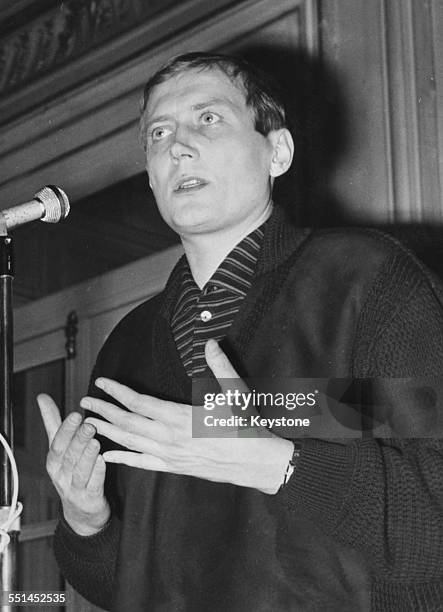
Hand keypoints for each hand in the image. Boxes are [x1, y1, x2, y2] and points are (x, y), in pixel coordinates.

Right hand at [38, 394, 110, 535]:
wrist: (80, 511)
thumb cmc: (70, 472)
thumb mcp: (59, 448)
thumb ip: (53, 422)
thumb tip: (42, 397)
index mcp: (54, 460)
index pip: (58, 443)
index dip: (66, 429)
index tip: (76, 414)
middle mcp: (61, 475)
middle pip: (68, 456)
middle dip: (78, 440)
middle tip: (90, 425)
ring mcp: (74, 488)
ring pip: (80, 471)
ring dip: (87, 456)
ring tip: (96, 441)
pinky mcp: (89, 499)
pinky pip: (93, 486)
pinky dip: (97, 474)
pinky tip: (103, 461)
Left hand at [82, 340, 292, 493]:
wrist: (256, 462)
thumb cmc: (246, 426)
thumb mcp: (236, 392)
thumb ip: (221, 366)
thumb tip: (211, 343)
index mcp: (181, 417)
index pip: (140, 402)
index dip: (117, 391)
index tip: (101, 382)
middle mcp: (170, 438)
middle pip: (127, 423)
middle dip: (103, 411)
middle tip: (84, 402)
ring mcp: (170, 455)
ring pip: (130, 443)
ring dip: (107, 432)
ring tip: (88, 424)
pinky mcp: (175, 467)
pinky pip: (142, 463)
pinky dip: (123, 458)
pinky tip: (108, 455)